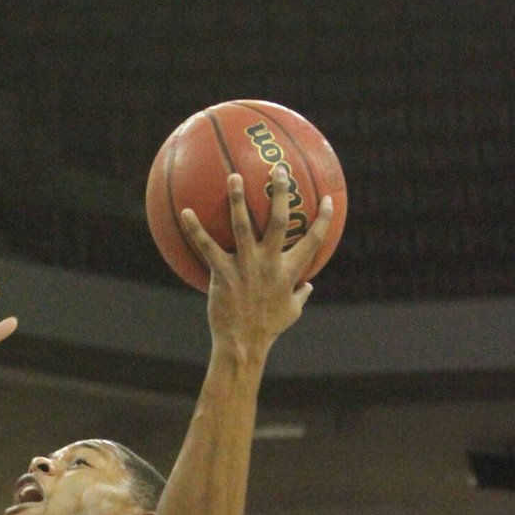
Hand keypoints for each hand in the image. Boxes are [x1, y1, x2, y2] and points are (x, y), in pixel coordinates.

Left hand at [181, 164, 333, 358]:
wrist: (243, 345)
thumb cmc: (268, 329)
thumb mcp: (292, 312)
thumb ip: (301, 294)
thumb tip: (310, 286)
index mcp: (291, 270)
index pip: (314, 239)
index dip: (324, 218)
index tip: (330, 199)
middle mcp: (270, 263)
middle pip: (281, 220)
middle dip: (281, 193)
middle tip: (278, 169)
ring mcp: (246, 266)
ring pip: (242, 226)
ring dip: (237, 199)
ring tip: (233, 176)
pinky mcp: (223, 273)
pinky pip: (207, 247)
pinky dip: (195, 229)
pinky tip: (185, 212)